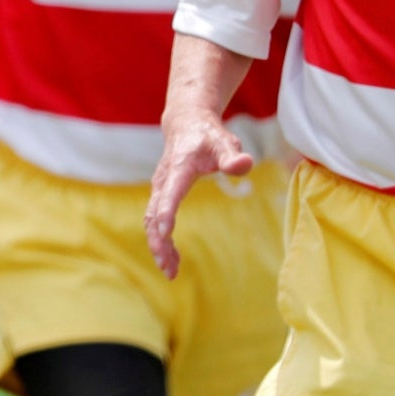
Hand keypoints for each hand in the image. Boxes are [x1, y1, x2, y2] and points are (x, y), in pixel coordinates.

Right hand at [145, 111, 252, 278]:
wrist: (186, 124)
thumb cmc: (209, 136)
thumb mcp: (226, 142)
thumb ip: (233, 156)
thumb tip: (244, 166)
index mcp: (178, 169)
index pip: (169, 194)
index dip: (166, 213)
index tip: (166, 233)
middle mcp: (162, 181)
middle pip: (152, 215)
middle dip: (158, 242)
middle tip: (168, 267)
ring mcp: (158, 190)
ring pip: (150, 222)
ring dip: (158, 247)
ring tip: (171, 271)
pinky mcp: (160, 196)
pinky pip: (153, 222)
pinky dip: (160, 241)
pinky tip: (172, 258)